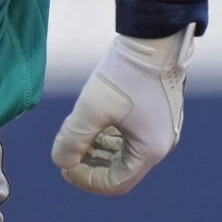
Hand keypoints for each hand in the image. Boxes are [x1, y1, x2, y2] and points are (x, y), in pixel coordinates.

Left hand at [50, 26, 193, 195]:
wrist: (152, 38)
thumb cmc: (124, 73)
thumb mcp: (92, 106)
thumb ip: (73, 137)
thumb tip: (60, 161)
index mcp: (151, 150)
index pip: (116, 182)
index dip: (86, 179)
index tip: (63, 166)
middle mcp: (161, 144)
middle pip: (121, 170)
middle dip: (90, 165)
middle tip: (65, 154)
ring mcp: (161, 129)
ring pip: (124, 153)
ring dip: (98, 151)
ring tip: (74, 138)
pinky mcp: (156, 114)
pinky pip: (130, 136)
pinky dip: (109, 137)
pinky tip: (90, 125)